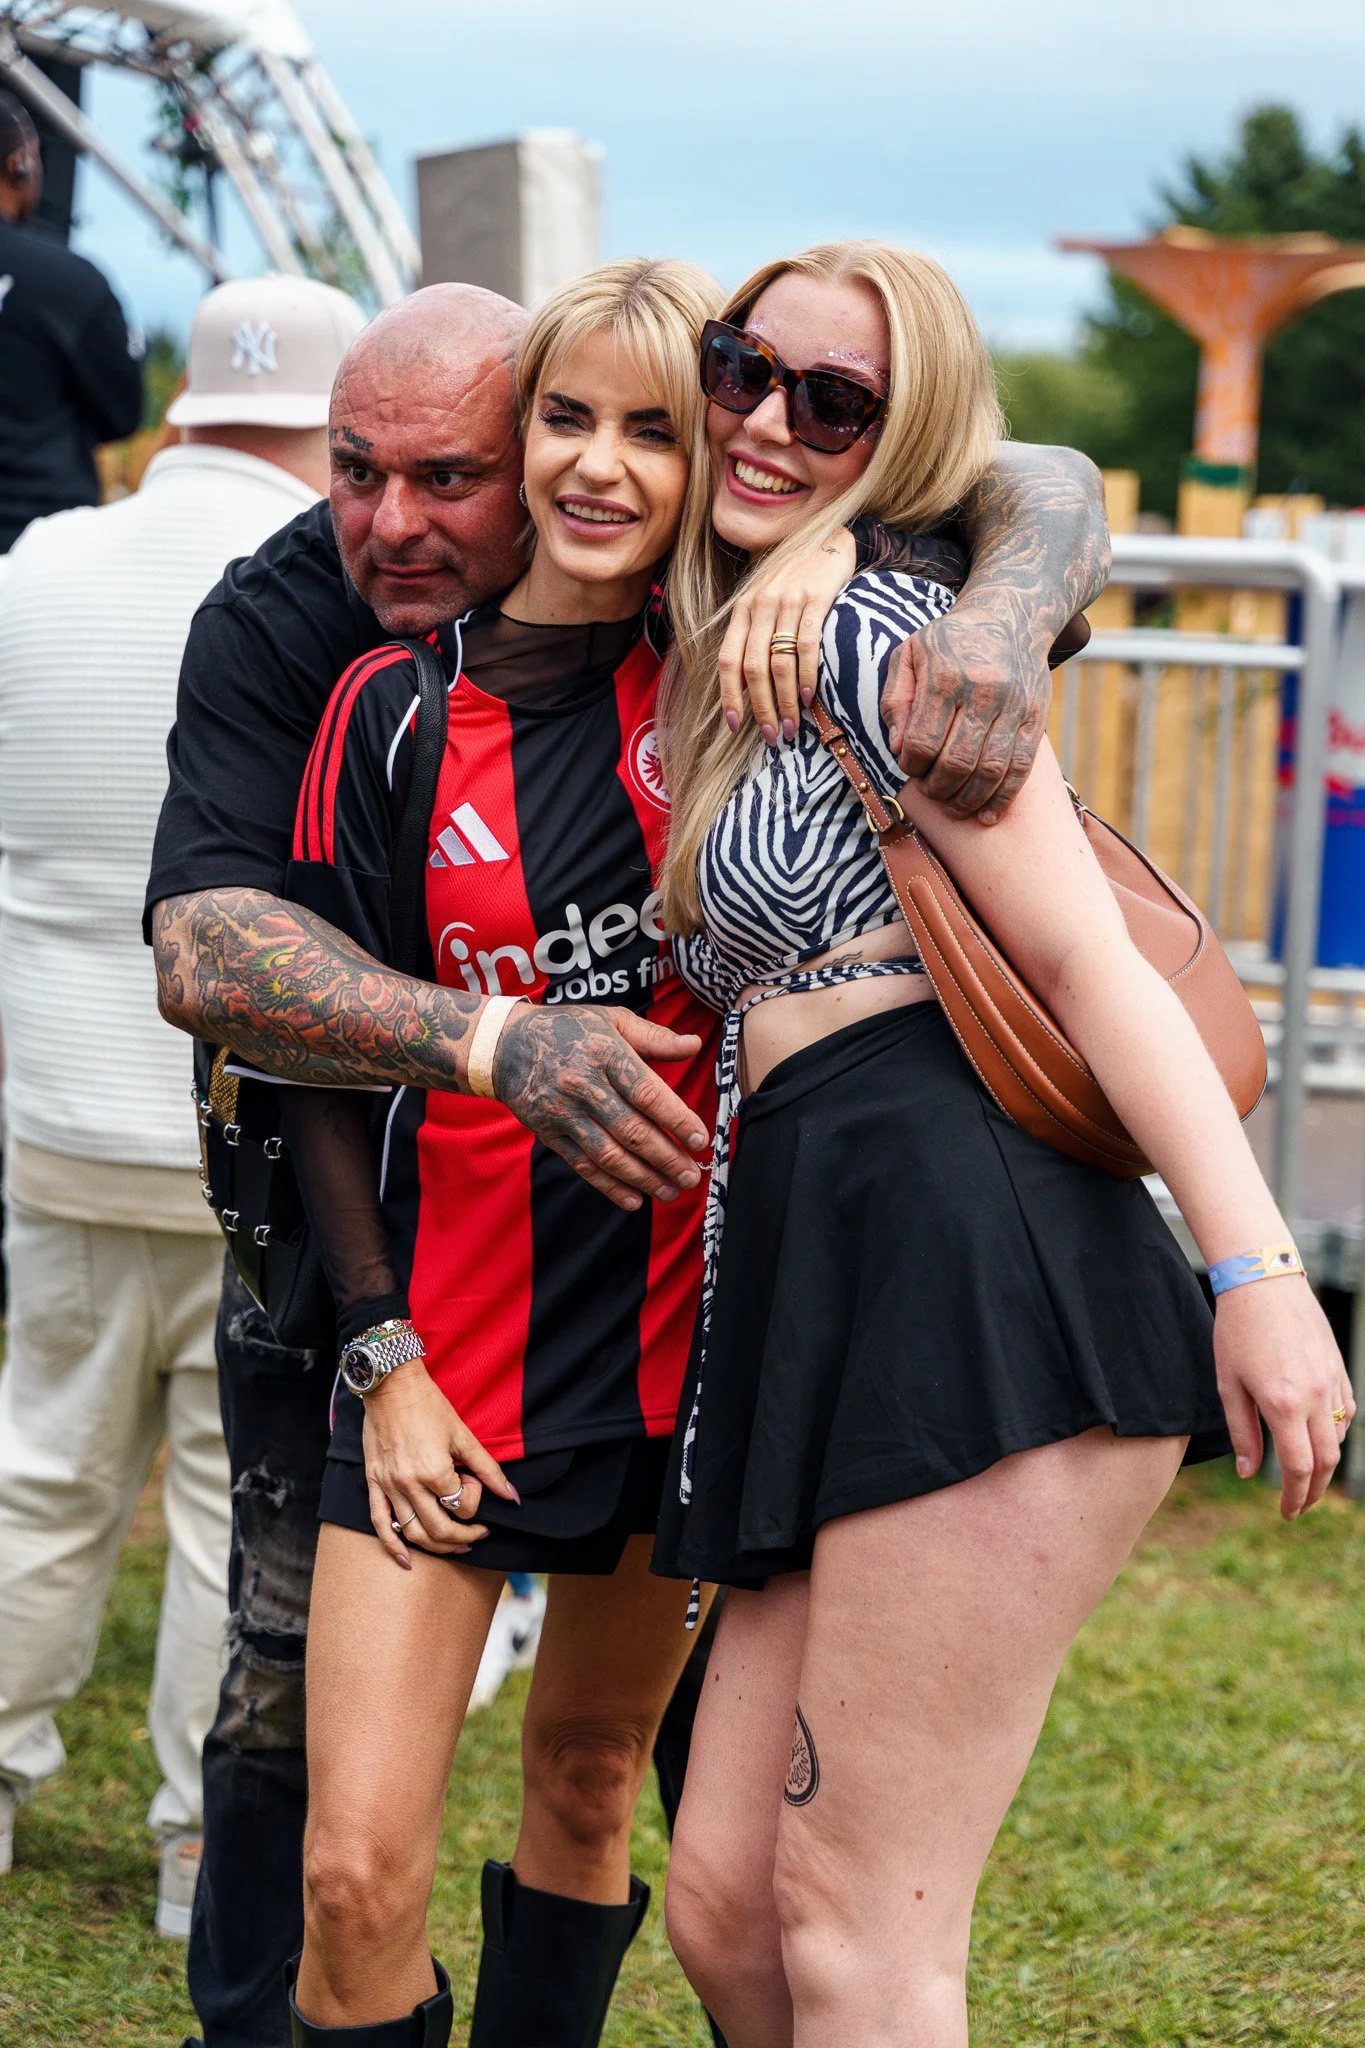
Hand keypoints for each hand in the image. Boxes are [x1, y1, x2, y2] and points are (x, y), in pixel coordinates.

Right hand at [363, 1357, 516, 1566]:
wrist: (391, 1386)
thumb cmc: (429, 1406)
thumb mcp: (464, 1436)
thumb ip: (489, 1470)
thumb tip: (512, 1497)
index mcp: (435, 1471)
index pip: (463, 1507)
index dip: (476, 1500)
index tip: (473, 1481)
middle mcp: (410, 1484)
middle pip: (440, 1530)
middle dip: (464, 1537)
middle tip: (478, 1534)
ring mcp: (389, 1486)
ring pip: (413, 1533)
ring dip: (437, 1547)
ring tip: (455, 1545)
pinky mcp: (374, 1483)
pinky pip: (380, 1523)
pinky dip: (393, 1546)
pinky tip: (406, 1560)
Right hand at [493, 1003, 707, 1212]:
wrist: (504, 1045)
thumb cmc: (568, 1029)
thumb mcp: (611, 1020)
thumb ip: (654, 1037)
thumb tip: (694, 1045)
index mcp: (604, 1053)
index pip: (647, 1092)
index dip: (676, 1119)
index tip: (700, 1138)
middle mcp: (583, 1085)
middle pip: (631, 1130)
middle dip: (666, 1157)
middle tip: (692, 1175)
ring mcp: (563, 1113)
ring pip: (609, 1154)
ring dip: (643, 1178)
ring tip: (671, 1191)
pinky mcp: (548, 1134)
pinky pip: (583, 1165)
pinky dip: (609, 1186)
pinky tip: (635, 1200)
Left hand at [719, 527, 857, 743]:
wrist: (828, 538)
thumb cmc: (794, 577)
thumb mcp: (764, 599)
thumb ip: (753, 633)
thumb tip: (747, 685)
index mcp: (742, 610)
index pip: (728, 660)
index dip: (729, 697)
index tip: (735, 726)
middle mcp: (759, 605)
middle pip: (753, 668)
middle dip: (761, 708)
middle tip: (771, 735)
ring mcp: (787, 601)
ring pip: (779, 662)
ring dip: (784, 700)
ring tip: (791, 726)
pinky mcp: (816, 599)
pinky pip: (807, 645)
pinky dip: (806, 676)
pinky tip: (808, 697)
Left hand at [879, 601, 1084, 823]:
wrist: (1011, 618)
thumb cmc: (950, 641)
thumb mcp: (910, 654)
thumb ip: (895, 699)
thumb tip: (897, 747)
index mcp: (946, 676)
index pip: (922, 741)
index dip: (911, 766)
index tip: (909, 768)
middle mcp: (983, 691)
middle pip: (956, 762)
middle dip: (938, 789)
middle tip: (931, 791)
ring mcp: (1014, 706)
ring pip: (990, 770)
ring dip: (968, 799)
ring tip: (954, 807)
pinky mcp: (1036, 717)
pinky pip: (1020, 768)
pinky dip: (1003, 798)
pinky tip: (987, 814)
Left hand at [1213, 1278, 1355, 1517]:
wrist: (1263, 1282)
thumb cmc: (1236, 1332)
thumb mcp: (1228, 1384)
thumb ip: (1242, 1433)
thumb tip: (1250, 1475)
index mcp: (1283, 1404)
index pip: (1299, 1468)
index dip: (1295, 1498)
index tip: (1286, 1513)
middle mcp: (1315, 1397)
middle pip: (1327, 1461)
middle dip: (1315, 1491)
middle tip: (1299, 1505)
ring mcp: (1332, 1381)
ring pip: (1339, 1437)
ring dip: (1325, 1461)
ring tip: (1304, 1472)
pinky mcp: (1339, 1367)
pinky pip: (1347, 1411)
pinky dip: (1336, 1431)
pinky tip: (1318, 1435)